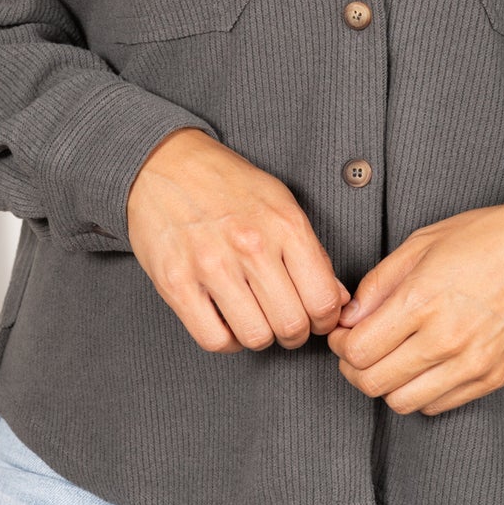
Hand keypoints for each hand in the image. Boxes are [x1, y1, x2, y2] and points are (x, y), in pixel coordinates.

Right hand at [127, 128, 351, 352]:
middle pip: (291, 324)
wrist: (164, 164)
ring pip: (255, 336)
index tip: (316, 318)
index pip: (323, 299)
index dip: (325, 320)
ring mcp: (211, 265)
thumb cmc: (227, 184)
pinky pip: (213, 339)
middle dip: (295, 334)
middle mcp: (251, 245)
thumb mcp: (281, 203)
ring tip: (256, 319)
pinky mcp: (176, 283)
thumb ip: (313, 252)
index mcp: (285, 225)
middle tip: (287, 324)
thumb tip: (338, 300)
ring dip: (261, 337)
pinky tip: (227, 322)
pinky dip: (226, 340)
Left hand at [327, 202, 503, 414]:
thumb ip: (378, 285)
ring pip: (402, 403)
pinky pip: (437, 405)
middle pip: (373, 383)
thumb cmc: (482, 239)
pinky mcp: (492, 377)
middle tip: (359, 350)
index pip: (358, 351)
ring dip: (386, 384)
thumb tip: (349, 320)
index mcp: (423, 299)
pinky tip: (422, 366)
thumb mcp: (420, 244)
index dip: (340, 345)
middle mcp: (447, 338)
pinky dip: (420, 392)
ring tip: (390, 359)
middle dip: (354, 369)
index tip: (344, 334)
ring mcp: (473, 363)